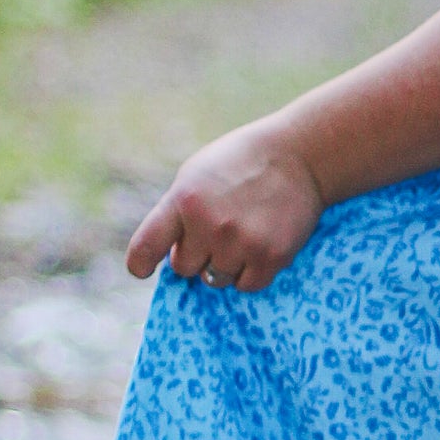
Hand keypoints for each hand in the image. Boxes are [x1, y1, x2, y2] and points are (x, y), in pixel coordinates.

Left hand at [127, 122, 324, 291]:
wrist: (299, 154)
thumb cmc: (242, 163)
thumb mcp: (196, 175)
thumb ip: (177, 212)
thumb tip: (169, 255)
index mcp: (184, 200)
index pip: (146, 247)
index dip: (140, 264)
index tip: (144, 270)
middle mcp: (210, 225)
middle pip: (185, 268)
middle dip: (197, 254)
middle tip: (218, 231)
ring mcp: (242, 243)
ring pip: (217, 279)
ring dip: (226, 264)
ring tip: (243, 234)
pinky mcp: (272, 256)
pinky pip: (248, 285)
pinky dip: (251, 273)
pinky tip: (259, 246)